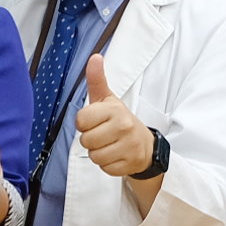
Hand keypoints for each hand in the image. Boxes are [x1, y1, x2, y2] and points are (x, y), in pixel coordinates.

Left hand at [75, 55, 154, 175]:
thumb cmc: (119, 120)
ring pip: (94, 156)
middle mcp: (123, 126)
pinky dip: (107, 165)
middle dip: (90, 140)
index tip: (95, 121)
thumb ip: (97, 80)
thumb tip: (95, 57)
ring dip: (98, 153)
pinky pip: (105, 168)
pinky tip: (116, 155)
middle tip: (103, 134)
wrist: (145, 144)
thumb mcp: (107, 99)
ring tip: (109, 145)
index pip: (80, 121)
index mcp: (114, 109)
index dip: (84, 123)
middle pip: (85, 141)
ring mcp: (128, 146)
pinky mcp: (130, 163)